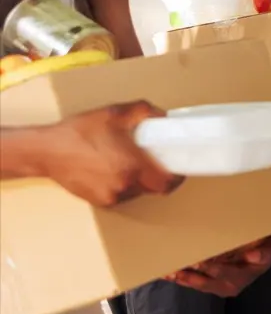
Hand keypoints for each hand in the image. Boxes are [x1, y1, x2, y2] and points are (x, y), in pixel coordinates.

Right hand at [38, 101, 182, 206]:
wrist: (48, 150)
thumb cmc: (82, 131)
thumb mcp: (115, 113)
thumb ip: (144, 112)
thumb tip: (164, 116)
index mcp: (133, 166)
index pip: (168, 183)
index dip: (177, 176)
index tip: (179, 166)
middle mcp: (125, 186)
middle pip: (154, 187)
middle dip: (157, 175)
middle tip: (154, 159)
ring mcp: (112, 196)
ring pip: (137, 191)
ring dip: (138, 179)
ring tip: (125, 160)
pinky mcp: (100, 201)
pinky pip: (121, 194)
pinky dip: (122, 184)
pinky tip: (110, 168)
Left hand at [165, 236, 270, 296]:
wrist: (261, 255)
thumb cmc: (263, 248)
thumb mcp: (270, 248)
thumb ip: (264, 252)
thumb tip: (253, 255)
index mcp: (242, 275)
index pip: (224, 272)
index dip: (210, 268)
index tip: (198, 261)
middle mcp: (228, 285)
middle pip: (205, 282)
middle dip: (189, 276)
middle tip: (174, 269)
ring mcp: (217, 286)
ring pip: (196, 284)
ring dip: (181, 279)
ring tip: (167, 273)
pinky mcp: (209, 284)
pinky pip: (193, 283)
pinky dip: (180, 279)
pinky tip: (168, 274)